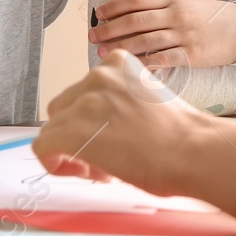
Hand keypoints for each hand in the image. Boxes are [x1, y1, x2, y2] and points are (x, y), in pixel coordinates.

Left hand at [33, 49, 207, 193]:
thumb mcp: (147, 100)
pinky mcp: (73, 131)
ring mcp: (84, 103)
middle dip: (79, 132)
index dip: (93, 119)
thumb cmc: (182, 135)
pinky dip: (56, 163)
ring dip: (71, 149)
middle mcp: (98, 76)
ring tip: (101, 167)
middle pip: (64, 107)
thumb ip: (119, 104)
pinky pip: (43, 147)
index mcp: (119, 64)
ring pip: (53, 128)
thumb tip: (98, 129)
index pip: (85, 90)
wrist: (191, 150)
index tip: (112, 136)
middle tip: (106, 154)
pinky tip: (84, 172)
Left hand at [89, 0, 235, 69]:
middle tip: (92, 36)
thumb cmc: (207, 16)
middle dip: (110, 29)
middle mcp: (177, 14)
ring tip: (103, 53)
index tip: (97, 14)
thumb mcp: (184, 2)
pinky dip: (143, 64)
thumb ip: (159, 7)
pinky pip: (162, 59)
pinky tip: (128, 68)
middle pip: (136, 20)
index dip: (114, 6)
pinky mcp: (192, 54)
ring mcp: (184, 34)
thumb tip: (126, 15)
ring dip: (121, 47)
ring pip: (145, 40)